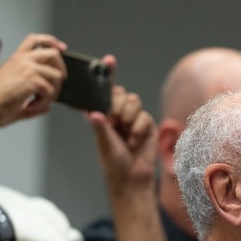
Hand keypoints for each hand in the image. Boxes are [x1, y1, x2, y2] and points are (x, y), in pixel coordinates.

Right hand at [0, 33, 66, 129]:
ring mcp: (28, 67)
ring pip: (57, 76)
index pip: (34, 39)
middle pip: (54, 54)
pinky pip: (50, 92)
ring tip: (37, 103)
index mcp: (16, 59)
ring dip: (52, 93)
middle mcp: (22, 59)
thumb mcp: (16, 95)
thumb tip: (48, 107)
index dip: (51, 41)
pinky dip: (43, 103)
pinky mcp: (32, 79)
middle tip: (55, 88)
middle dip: (61, 70)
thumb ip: (33, 99)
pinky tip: (29, 106)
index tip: (62, 48)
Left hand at [86, 68, 158, 197]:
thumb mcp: (104, 144)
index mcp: (102, 115)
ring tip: (126, 133)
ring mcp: (132, 119)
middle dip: (118, 105)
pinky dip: (140, 128)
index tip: (108, 61)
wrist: (133, 180)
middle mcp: (117, 114)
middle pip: (121, 93)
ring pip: (134, 102)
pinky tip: (135, 140)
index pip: (104, 91)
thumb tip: (93, 113)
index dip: (107, 75)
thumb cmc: (114, 164)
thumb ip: (100, 127)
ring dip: (129, 116)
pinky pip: (145, 116)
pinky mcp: (147, 125)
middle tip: (114, 120)